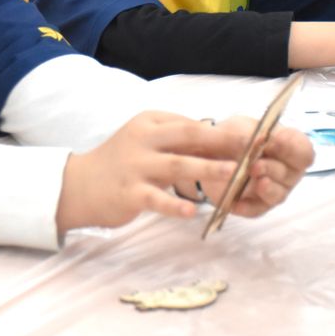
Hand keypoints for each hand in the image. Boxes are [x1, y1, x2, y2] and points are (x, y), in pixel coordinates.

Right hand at [55, 111, 312, 233]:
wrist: (78, 185)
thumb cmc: (120, 162)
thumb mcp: (146, 140)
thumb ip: (177, 138)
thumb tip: (220, 139)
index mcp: (151, 123)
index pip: (193, 124)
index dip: (225, 131)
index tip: (256, 137)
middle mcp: (144, 139)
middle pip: (189, 137)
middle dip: (225, 142)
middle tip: (255, 148)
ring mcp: (136, 166)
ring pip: (178, 166)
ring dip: (208, 170)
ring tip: (234, 175)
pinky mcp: (129, 193)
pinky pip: (156, 199)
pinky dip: (174, 205)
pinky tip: (193, 212)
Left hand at [192, 126, 314, 218]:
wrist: (209, 153)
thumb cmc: (232, 137)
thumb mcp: (236, 128)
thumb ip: (246, 135)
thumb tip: (260, 140)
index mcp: (287, 146)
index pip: (303, 150)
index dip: (292, 147)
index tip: (274, 141)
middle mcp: (286, 170)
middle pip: (292, 174)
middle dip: (273, 168)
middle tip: (255, 164)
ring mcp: (273, 189)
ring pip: (278, 194)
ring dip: (266, 187)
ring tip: (250, 179)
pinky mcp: (256, 205)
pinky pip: (255, 210)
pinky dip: (246, 206)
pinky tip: (234, 201)